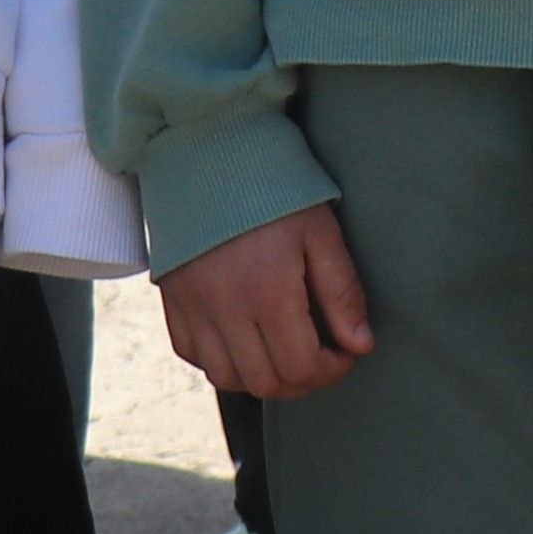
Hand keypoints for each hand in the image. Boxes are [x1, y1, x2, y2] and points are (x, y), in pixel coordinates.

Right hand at [160, 202, 376, 398]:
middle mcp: (224, 308)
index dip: (331, 371)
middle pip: (265, 382)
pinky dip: (221, 360)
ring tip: (285, 350)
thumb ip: (342, 292)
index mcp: (267, 291)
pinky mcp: (172, 299)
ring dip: (261, 376)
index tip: (346, 352)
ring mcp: (192, 307)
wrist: (210, 151)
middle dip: (302, 380)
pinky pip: (191, 354)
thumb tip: (360, 345)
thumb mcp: (321, 232)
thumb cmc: (274, 188)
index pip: (301, 367)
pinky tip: (245, 339)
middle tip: (322, 355)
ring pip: (226, 377)